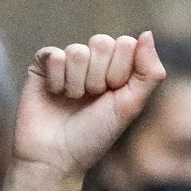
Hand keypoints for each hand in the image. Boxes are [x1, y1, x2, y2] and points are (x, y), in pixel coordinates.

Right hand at [0, 31, 166, 190]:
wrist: (57, 156)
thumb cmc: (95, 135)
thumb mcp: (130, 107)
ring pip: (78, 51)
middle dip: (99, 77)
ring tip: (72, 100)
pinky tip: (54, 95)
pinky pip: (54, 55)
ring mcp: (67, 61)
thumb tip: (147, 33)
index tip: (113, 95)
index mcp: (117, 68)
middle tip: (92, 99)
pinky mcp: (42, 64)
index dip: (120, 72)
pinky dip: (57, 81)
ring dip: (77, 83)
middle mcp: (93, 61)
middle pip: (102, 42)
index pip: (126, 43)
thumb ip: (148, 73)